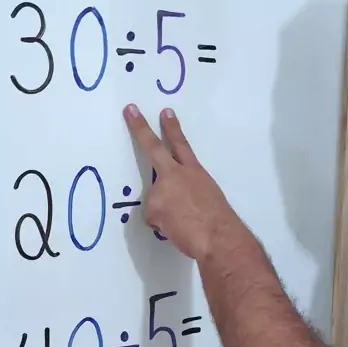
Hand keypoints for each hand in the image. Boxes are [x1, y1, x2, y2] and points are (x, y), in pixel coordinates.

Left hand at [123, 104, 236, 261]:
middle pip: (153, 147)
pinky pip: (153, 218)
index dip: (172, 128)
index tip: (165, 112)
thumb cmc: (218, 221)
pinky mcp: (152, 206)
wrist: (216, 236)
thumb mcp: (207, 196)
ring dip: (164, 213)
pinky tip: (175, 229)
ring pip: (154, 199)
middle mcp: (175, 175)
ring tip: (182, 223)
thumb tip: (176, 198)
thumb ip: (188, 189)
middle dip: (140, 128)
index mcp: (193, 171)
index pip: (181, 144)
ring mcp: (161, 189)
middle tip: (129, 110)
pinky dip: (161, 226)